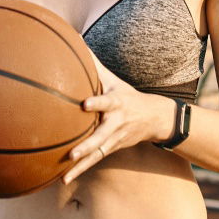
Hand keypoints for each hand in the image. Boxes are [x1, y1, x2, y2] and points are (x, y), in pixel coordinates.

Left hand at [62, 54, 172, 183]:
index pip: (107, 102)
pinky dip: (81, 170)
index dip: (97, 103)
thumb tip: (76, 41)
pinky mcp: (111, 149)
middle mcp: (116, 122)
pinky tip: (64, 178)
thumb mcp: (114, 79)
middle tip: (73, 152)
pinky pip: (95, 160)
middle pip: (102, 135)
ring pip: (98, 152)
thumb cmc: (126, 94)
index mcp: (117, 102)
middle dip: (88, 144)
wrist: (153, 118)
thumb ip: (94, 64)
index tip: (85, 104)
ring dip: (82, 163)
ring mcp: (115, 138)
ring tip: (66, 172)